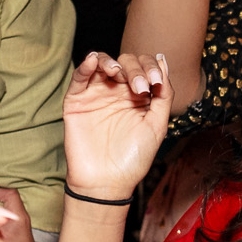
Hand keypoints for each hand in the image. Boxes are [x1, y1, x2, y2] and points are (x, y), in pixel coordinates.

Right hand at [63, 50, 169, 201]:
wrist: (107, 181)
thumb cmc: (133, 158)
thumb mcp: (157, 125)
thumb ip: (164, 94)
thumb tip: (163, 61)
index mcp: (138, 96)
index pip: (145, 67)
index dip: (151, 69)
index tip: (154, 84)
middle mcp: (118, 92)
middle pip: (126, 62)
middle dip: (136, 69)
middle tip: (141, 88)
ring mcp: (97, 94)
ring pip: (103, 63)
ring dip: (112, 62)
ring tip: (118, 73)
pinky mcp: (77, 101)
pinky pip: (80, 77)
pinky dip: (86, 65)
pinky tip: (94, 60)